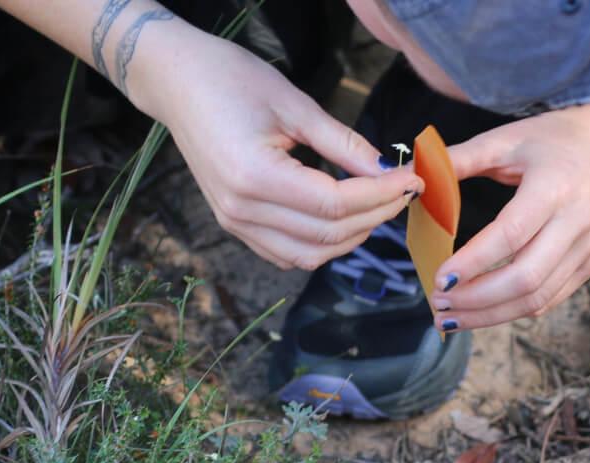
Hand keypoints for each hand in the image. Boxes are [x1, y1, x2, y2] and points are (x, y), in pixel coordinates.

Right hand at [136, 33, 422, 269]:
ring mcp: (234, 223)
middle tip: (404, 192)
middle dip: (374, 216)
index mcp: (254, 177)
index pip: (334, 203)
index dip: (380, 196)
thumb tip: (386, 169)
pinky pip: (285, 254)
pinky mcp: (233, 224)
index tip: (411, 180)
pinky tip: (342, 219)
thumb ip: (342, 142)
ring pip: (307, 256)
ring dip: (350, 238)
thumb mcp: (295, 104)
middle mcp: (241, 210)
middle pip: (326, 235)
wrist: (178, 85)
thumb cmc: (231, 80)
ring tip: (378, 207)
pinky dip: (321, 245)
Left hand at [430, 104, 589, 330]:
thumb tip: (412, 175)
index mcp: (555, 187)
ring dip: (489, 314)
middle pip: (525, 278)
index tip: (439, 278)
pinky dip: (511, 311)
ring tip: (449, 317)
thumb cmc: (554, 139)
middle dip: (476, 299)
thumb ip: (459, 159)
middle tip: (437, 302)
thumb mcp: (506, 139)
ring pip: (537, 297)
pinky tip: (479, 312)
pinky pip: (549, 298)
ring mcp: (588, 247)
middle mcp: (577, 222)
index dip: (473, 262)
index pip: (511, 235)